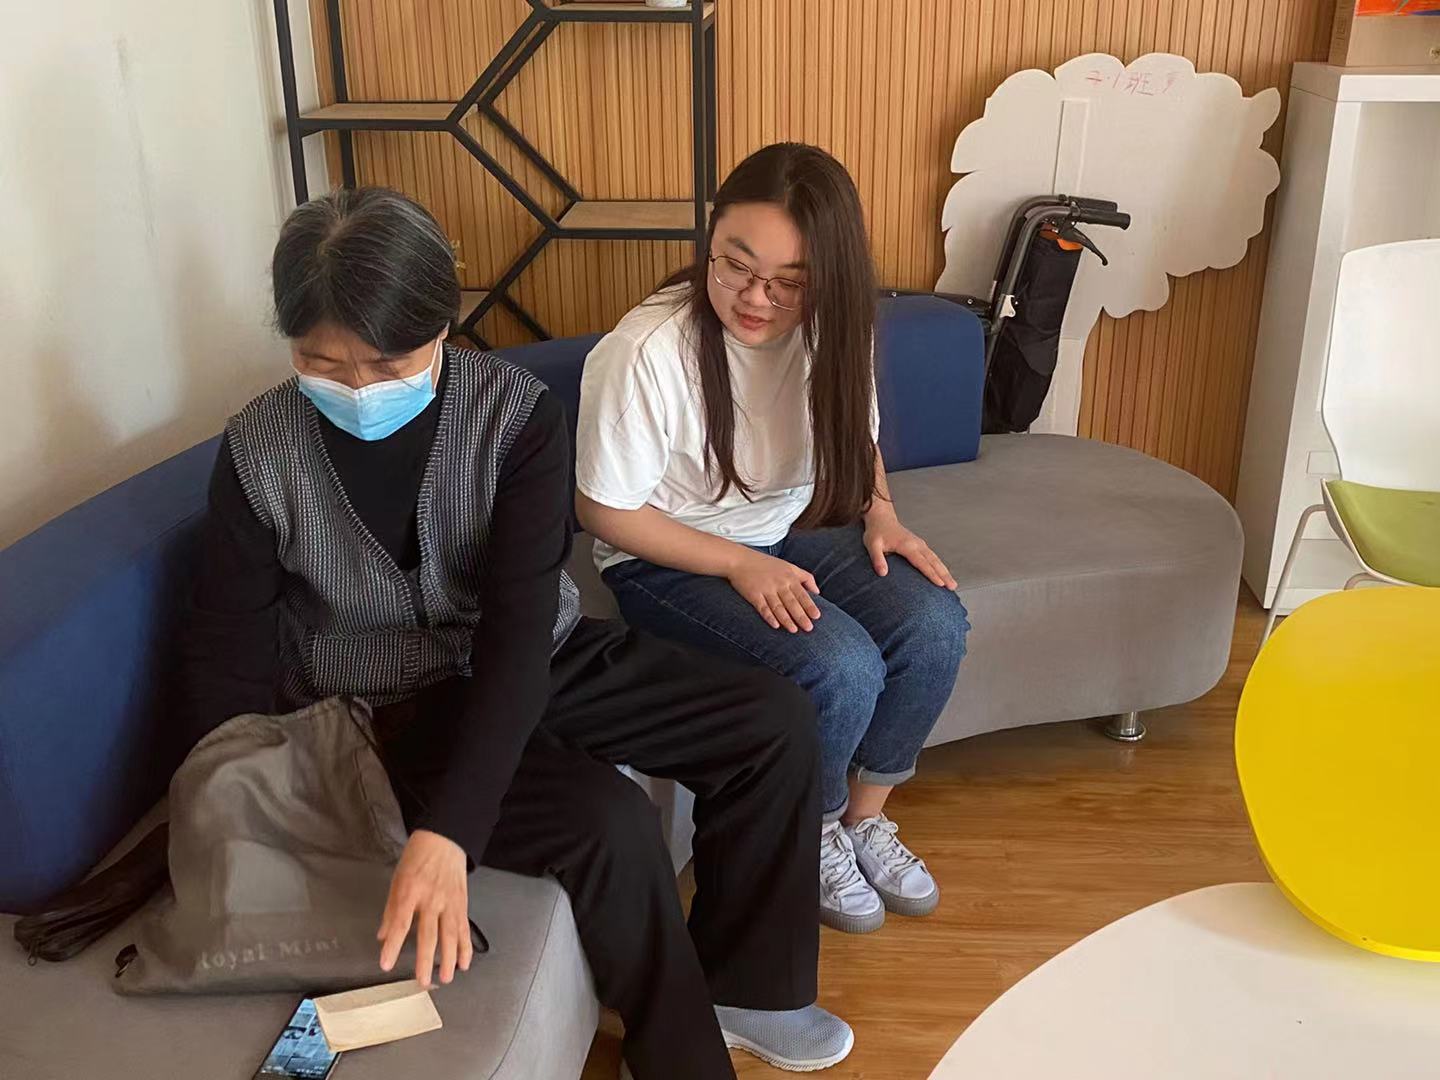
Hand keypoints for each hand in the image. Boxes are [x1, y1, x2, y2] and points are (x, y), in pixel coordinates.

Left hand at [377, 829, 470, 989]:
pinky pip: (464, 927)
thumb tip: (382, 936)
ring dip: (449, 958)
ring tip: (446, 977)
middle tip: (422, 980)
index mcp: (410, 891)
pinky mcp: (462, 902)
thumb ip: (391, 909)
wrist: (444, 838)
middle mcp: (431, 898)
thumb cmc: (418, 857)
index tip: (385, 963)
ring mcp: (449, 901)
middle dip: (425, 959)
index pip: (401, 922)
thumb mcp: (397, 879)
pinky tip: (464, 962)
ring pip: (450, 934)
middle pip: (429, 933)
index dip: (392, 944)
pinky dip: (465, 946)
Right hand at [726, 549, 822, 631]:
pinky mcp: (753, 594)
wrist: (740, 559)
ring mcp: (765, 589)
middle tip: (809, 628)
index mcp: (789, 577)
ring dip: (786, 619)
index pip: (801, 594)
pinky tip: (775, 625)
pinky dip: (769, 616)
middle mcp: (779, 583)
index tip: (816, 617)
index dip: (809, 606)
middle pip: (791, 602)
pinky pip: (762, 607)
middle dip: (800, 616)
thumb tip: (818, 591)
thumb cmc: (766, 564)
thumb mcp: (789, 566)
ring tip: (794, 630)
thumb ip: (805, 577)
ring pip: (778, 607)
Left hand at [863, 515, 957, 589]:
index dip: (931, 574)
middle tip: (952, 587)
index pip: (921, 562)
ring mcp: (920, 544)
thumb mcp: (872, 545)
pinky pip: (932, 557)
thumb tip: (883, 574)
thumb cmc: (876, 532)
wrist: (881, 518)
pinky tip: (943, 574)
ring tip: (953, 585)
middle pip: (933, 561)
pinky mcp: (920, 545)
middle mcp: (917, 544)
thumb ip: (877, 559)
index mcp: (907, 545)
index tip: (940, 584)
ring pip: (936, 559)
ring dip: (945, 571)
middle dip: (944, 575)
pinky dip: (940, 566)